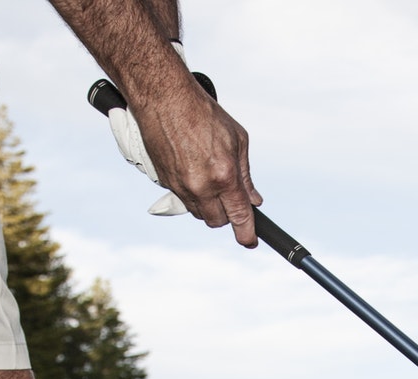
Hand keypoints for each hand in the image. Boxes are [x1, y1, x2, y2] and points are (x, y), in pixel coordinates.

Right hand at [109, 71, 261, 244]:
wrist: (164, 98)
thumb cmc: (203, 113)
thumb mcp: (237, 140)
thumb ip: (245, 175)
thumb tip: (253, 200)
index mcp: (223, 175)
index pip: (239, 216)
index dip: (247, 234)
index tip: (250, 241)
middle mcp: (201, 186)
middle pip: (216, 221)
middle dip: (226, 215)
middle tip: (230, 198)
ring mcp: (180, 186)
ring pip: (198, 213)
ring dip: (208, 205)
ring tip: (210, 179)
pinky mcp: (165, 182)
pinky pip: (183, 200)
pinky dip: (192, 194)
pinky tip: (194, 171)